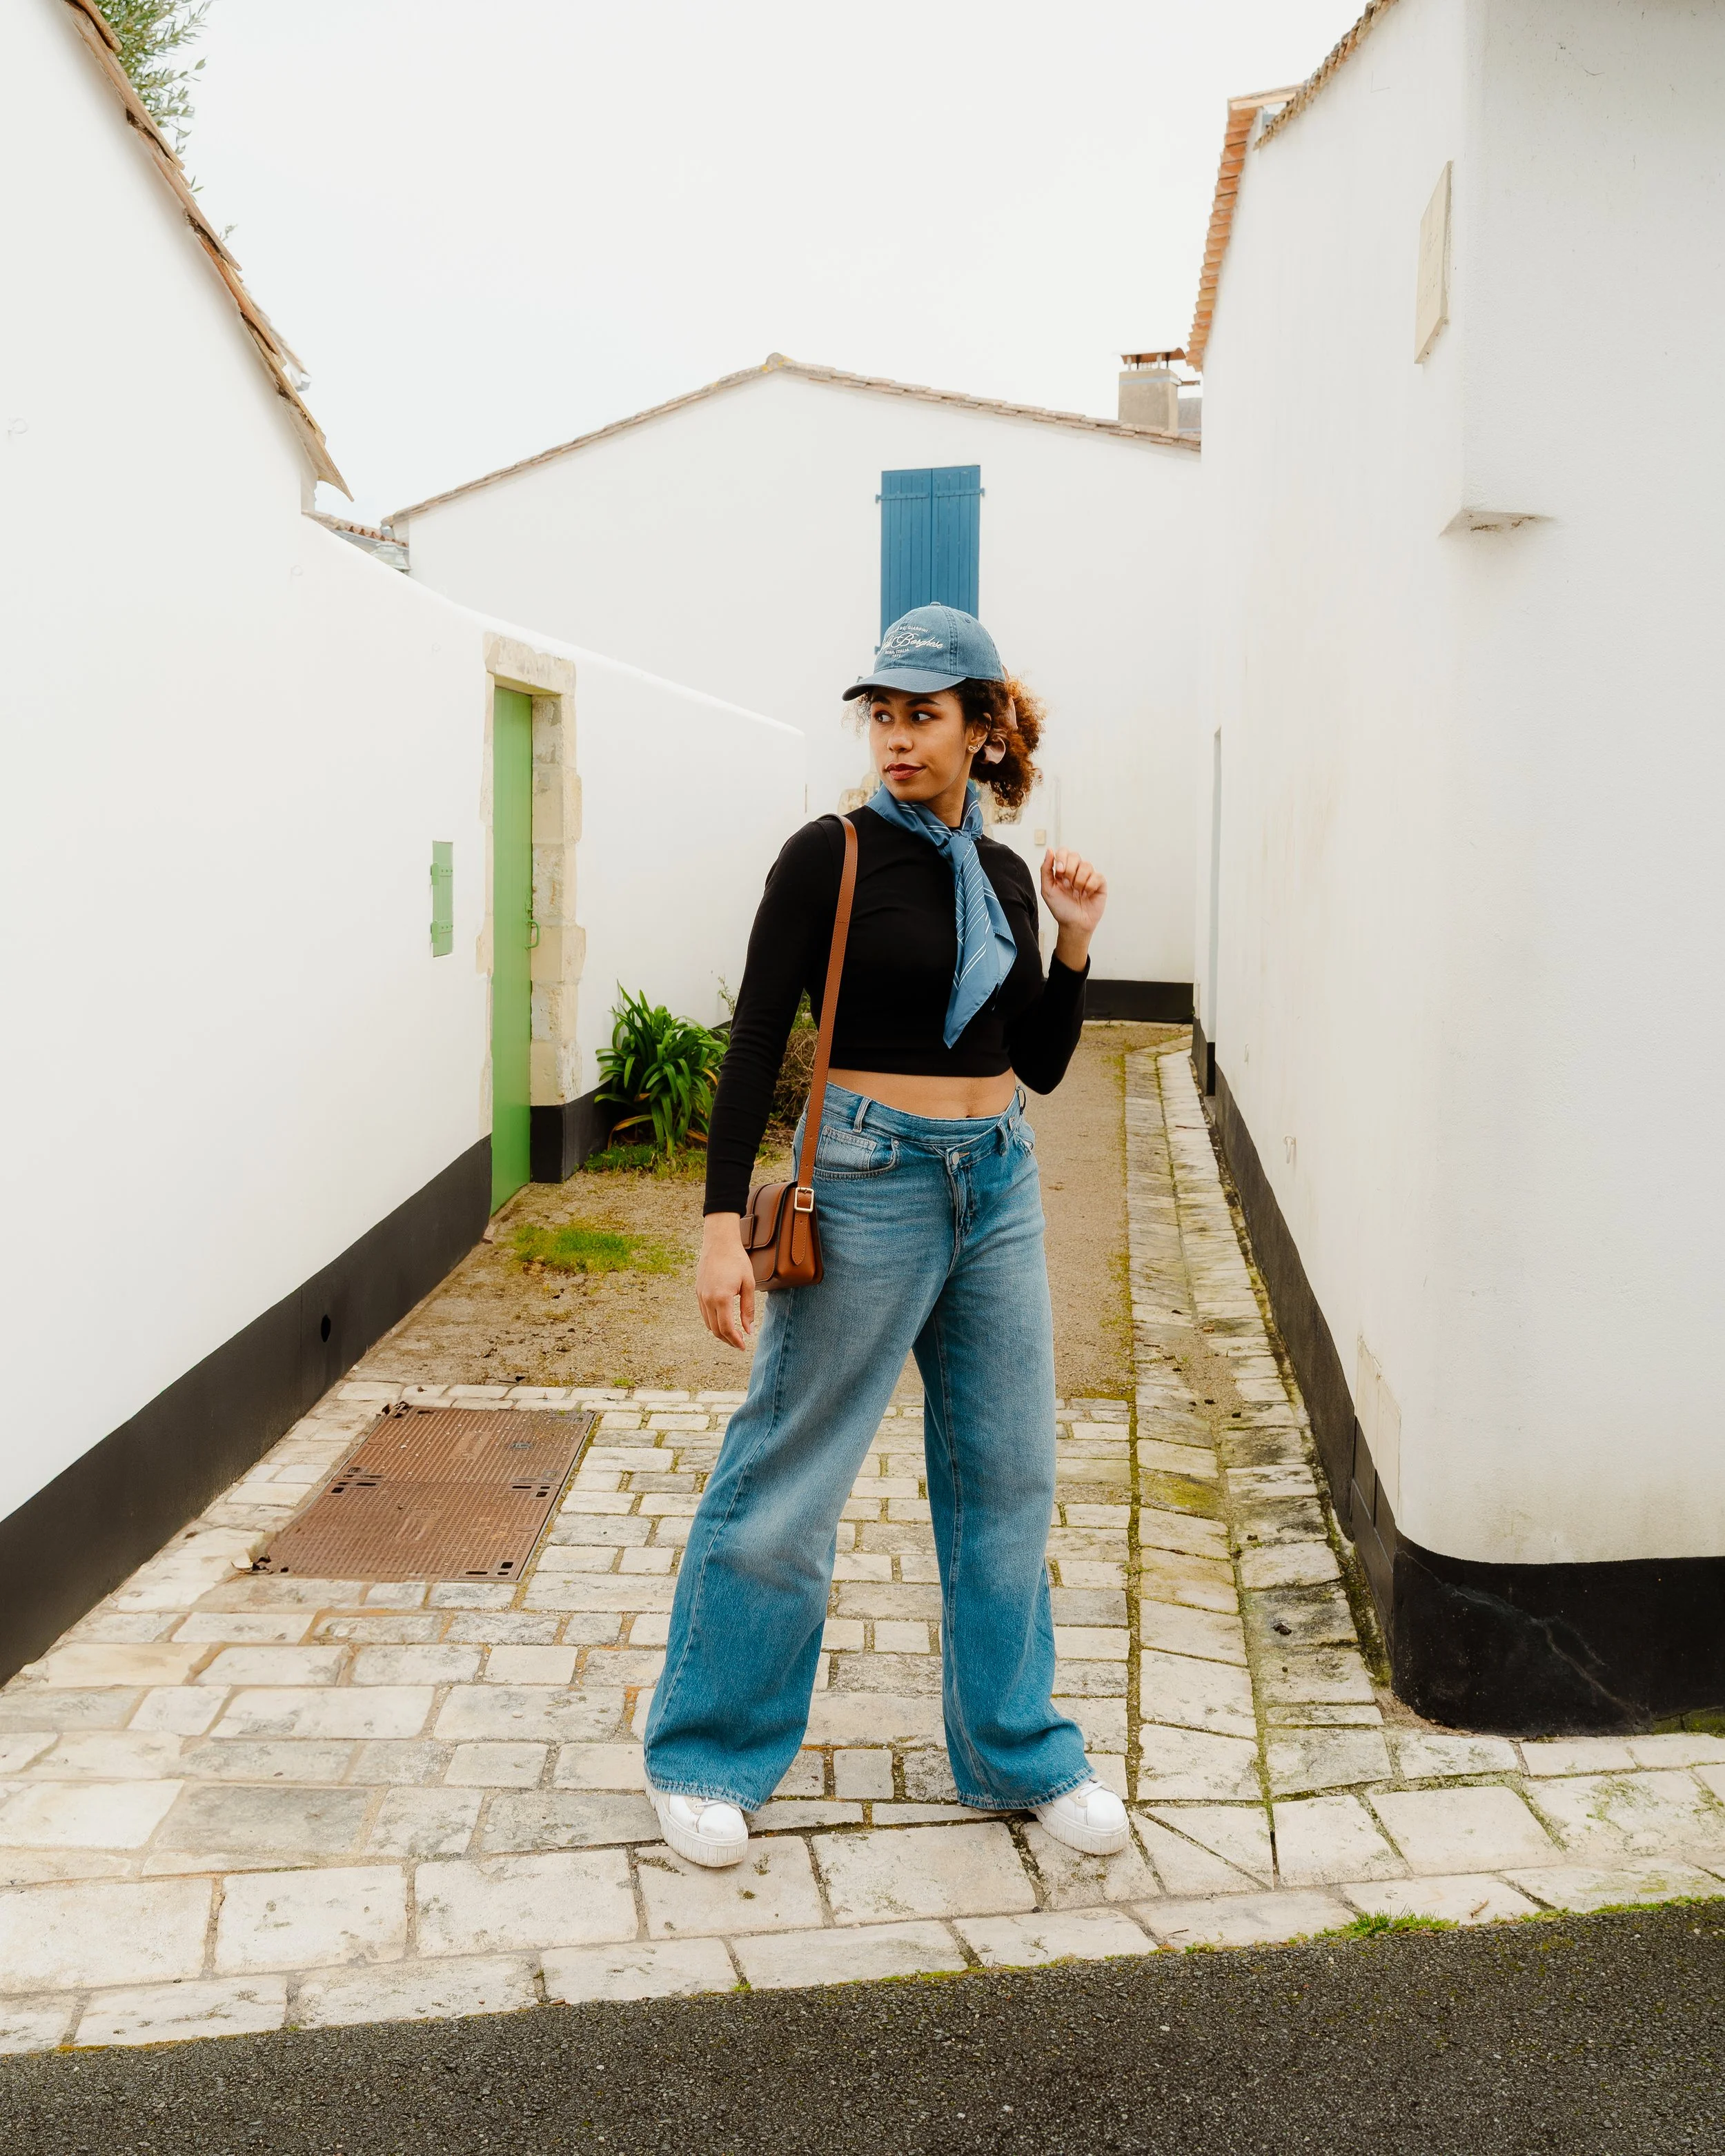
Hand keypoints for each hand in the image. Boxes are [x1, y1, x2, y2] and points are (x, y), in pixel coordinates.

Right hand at [697, 1213, 755, 1349]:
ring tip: (733, 1335)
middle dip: (728, 1340)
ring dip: (720, 1333)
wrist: (719, 1242)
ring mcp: (700, 1296)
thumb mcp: (748, 1284)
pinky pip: (704, 1314)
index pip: (727, 1328)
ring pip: (708, 1323)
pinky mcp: (698, 1292)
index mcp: (721, 1298)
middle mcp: (707, 1299)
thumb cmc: (736, 1260)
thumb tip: (749, 1330)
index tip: (743, 1346)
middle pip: (715, 1330)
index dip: (735, 1341)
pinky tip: (723, 1321)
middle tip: (740, 1344)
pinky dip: (713, 1322)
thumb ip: (747, 1309)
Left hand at [1040, 848, 1105, 967]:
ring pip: (1086, 865)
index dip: (1062, 858)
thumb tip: (1049, 850)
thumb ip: (1046, 869)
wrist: (1073, 924)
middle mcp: (1076, 870)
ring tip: (1076, 893)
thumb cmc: (1060, 908)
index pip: (1064, 851)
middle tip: (1067, 885)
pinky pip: (1097, 876)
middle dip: (1069, 870)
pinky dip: (1089, 887)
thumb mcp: (1047, 889)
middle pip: (1075, 855)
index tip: (1060, 872)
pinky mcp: (1099, 883)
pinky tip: (1086, 895)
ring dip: (1078, 881)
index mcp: (1063, 869)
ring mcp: (1089, 876)